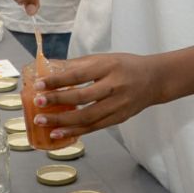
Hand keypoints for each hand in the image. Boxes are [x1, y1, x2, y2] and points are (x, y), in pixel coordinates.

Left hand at [30, 53, 164, 140]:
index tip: (39, 84)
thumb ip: (78, 65)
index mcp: (109, 66)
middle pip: (82, 96)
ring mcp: (118, 105)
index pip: (79, 74)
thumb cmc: (125, 66)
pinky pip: (94, 127)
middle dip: (57, 101)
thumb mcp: (104, 59)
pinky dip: (75, 132)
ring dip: (63, 121)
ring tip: (43, 122)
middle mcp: (115, 86)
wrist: (155, 80)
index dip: (58, 80)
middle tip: (37, 103)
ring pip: (87, 117)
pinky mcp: (119, 118)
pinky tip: (59, 133)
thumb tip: (49, 66)